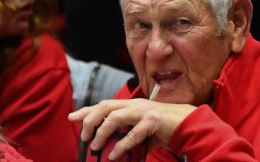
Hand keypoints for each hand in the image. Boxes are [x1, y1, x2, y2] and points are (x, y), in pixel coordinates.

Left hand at [69, 99, 197, 159]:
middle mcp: (135, 105)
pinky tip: (114, 155)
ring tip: (95, 146)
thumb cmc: (163, 128)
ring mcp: (144, 111)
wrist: (187, 124)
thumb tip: (112, 151)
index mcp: (131, 105)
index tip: (71, 117)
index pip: (104, 104)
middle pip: (106, 106)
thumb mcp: (141, 130)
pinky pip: (133, 134)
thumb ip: (127, 136)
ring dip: (103, 132)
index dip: (86, 110)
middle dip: (90, 120)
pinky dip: (121, 146)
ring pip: (116, 116)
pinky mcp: (153, 121)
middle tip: (84, 136)